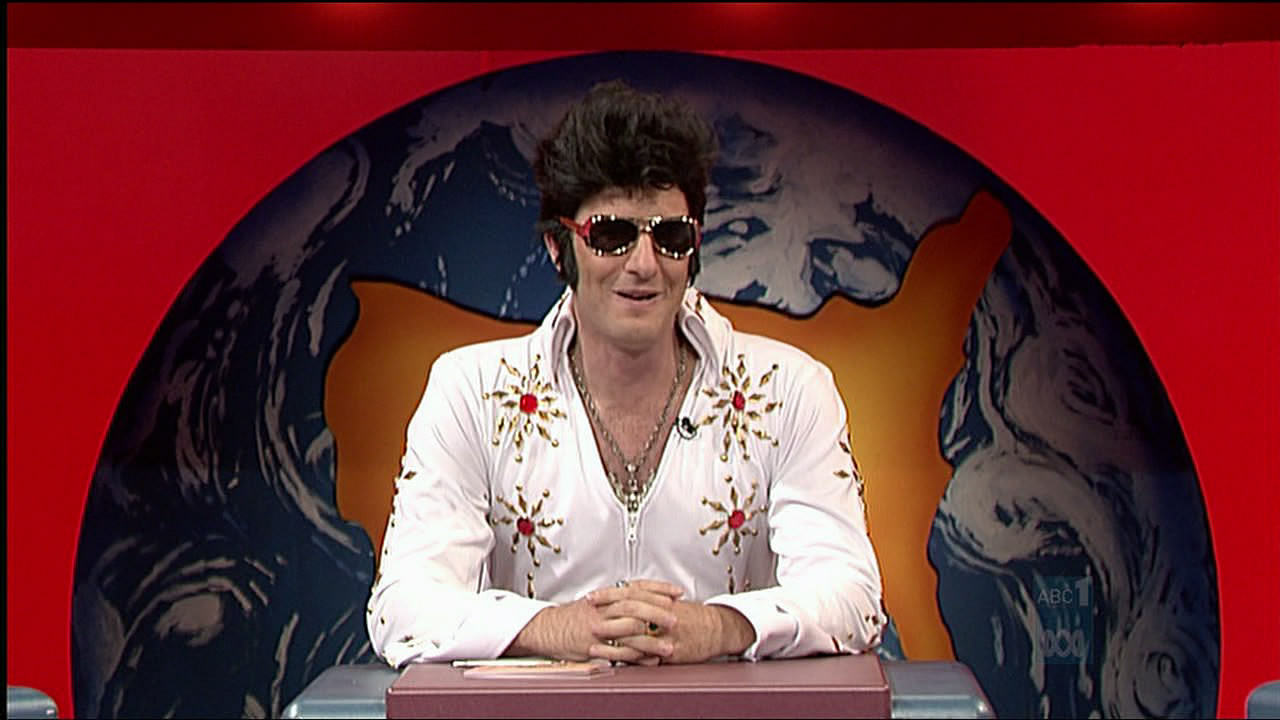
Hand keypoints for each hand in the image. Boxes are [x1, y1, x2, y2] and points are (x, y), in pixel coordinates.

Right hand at [504, 580, 682, 663]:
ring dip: (651, 640)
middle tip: (675, 618)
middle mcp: (602, 610)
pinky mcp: (592, 648)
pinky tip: (648, 661)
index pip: (636, 587)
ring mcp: (597, 629)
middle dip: (657, 613)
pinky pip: (617, 654)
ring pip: (628, 632)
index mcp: (606, 596)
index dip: (658, 588)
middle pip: (634, 607)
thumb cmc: (572, 616)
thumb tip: (643, 597)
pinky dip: (635, 659)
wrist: (546, 628)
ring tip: (668, 646)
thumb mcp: (596, 601)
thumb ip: (618, 600)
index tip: (676, 592)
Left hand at [586, 581, 755, 663]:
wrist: (717, 628)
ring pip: (635, 636)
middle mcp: (662, 614)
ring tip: (594, 646)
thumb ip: (648, 595)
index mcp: (660, 599)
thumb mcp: (670, 600)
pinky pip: (647, 656)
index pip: (629, 592)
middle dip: (606, 615)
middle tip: (588, 618)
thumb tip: (625, 590)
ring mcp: (666, 633)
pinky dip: (630, 659)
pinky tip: (617, 662)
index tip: (591, 596)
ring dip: (613, 641)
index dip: (608, 594)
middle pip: (630, 610)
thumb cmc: (692, 615)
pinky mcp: (670, 651)